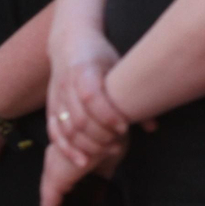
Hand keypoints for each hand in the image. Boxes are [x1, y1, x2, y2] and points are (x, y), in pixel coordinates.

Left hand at [39, 141, 123, 205]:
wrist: (108, 120)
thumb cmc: (110, 134)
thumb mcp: (108, 156)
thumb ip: (102, 173)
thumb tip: (102, 190)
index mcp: (65, 152)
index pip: (65, 181)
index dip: (72, 197)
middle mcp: (55, 161)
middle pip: (56, 194)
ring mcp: (53, 170)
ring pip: (51, 202)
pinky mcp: (55, 179)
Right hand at [46, 27, 130, 171]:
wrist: (69, 43)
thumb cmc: (99, 55)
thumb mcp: (118, 65)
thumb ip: (132, 93)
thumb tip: (153, 127)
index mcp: (84, 70)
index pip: (91, 97)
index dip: (107, 116)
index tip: (124, 127)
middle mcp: (66, 85)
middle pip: (79, 120)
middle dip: (101, 137)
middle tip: (119, 143)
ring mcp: (56, 98)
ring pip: (67, 130)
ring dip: (88, 146)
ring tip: (108, 151)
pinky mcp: (51, 108)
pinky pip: (55, 133)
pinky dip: (68, 150)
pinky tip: (83, 161)